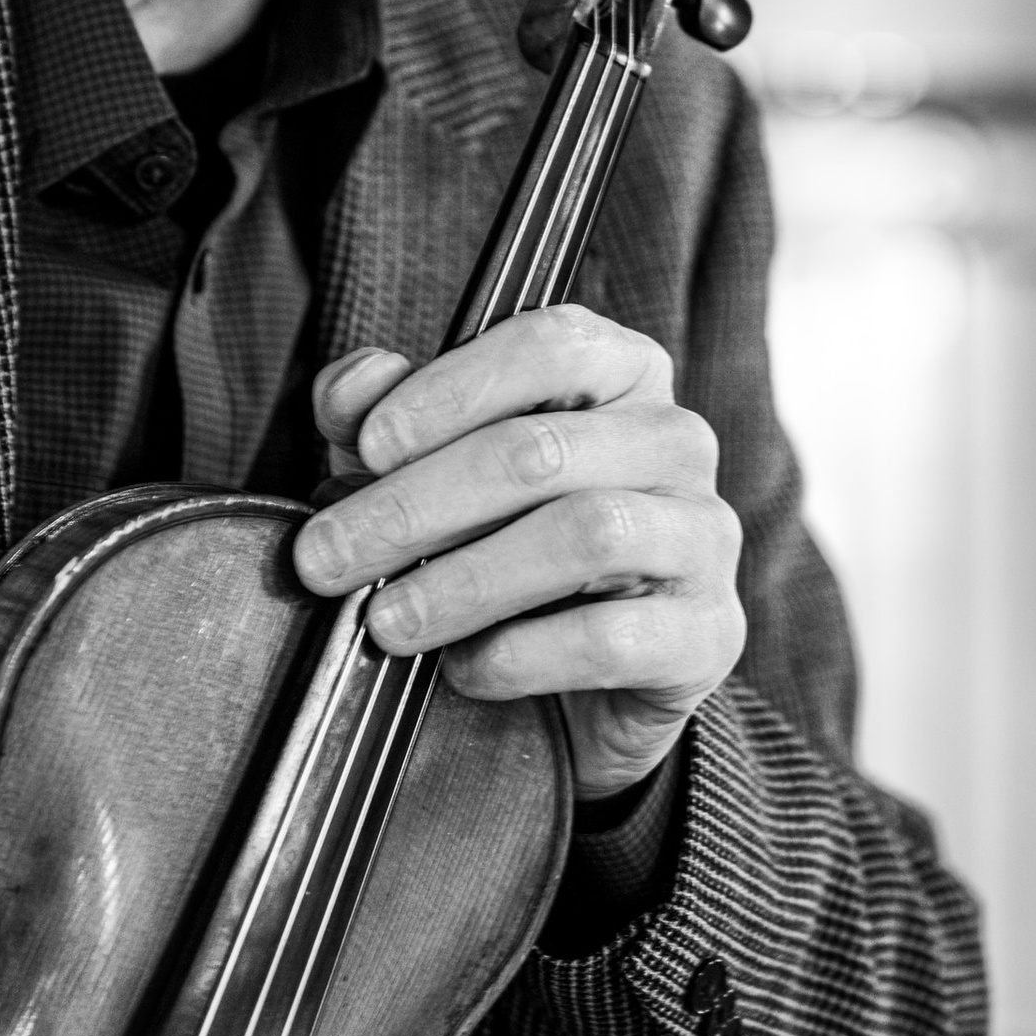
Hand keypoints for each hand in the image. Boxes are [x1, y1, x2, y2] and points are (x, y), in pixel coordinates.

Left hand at [294, 307, 744, 802]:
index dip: (451, 389)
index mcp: (621, 373)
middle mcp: (675, 440)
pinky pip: (611, 638)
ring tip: (386, 621)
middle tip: (326, 557)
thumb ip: (386, 420)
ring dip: (463, 581)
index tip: (368, 444)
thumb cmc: (502, 547)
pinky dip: (519, 656)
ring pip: (585, 535)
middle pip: (542, 450)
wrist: (581, 690)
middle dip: (414, 506)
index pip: (549, 344)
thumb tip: (351, 389)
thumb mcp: (428, 472)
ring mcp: (704, 536)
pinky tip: (463, 670)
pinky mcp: (709, 633)